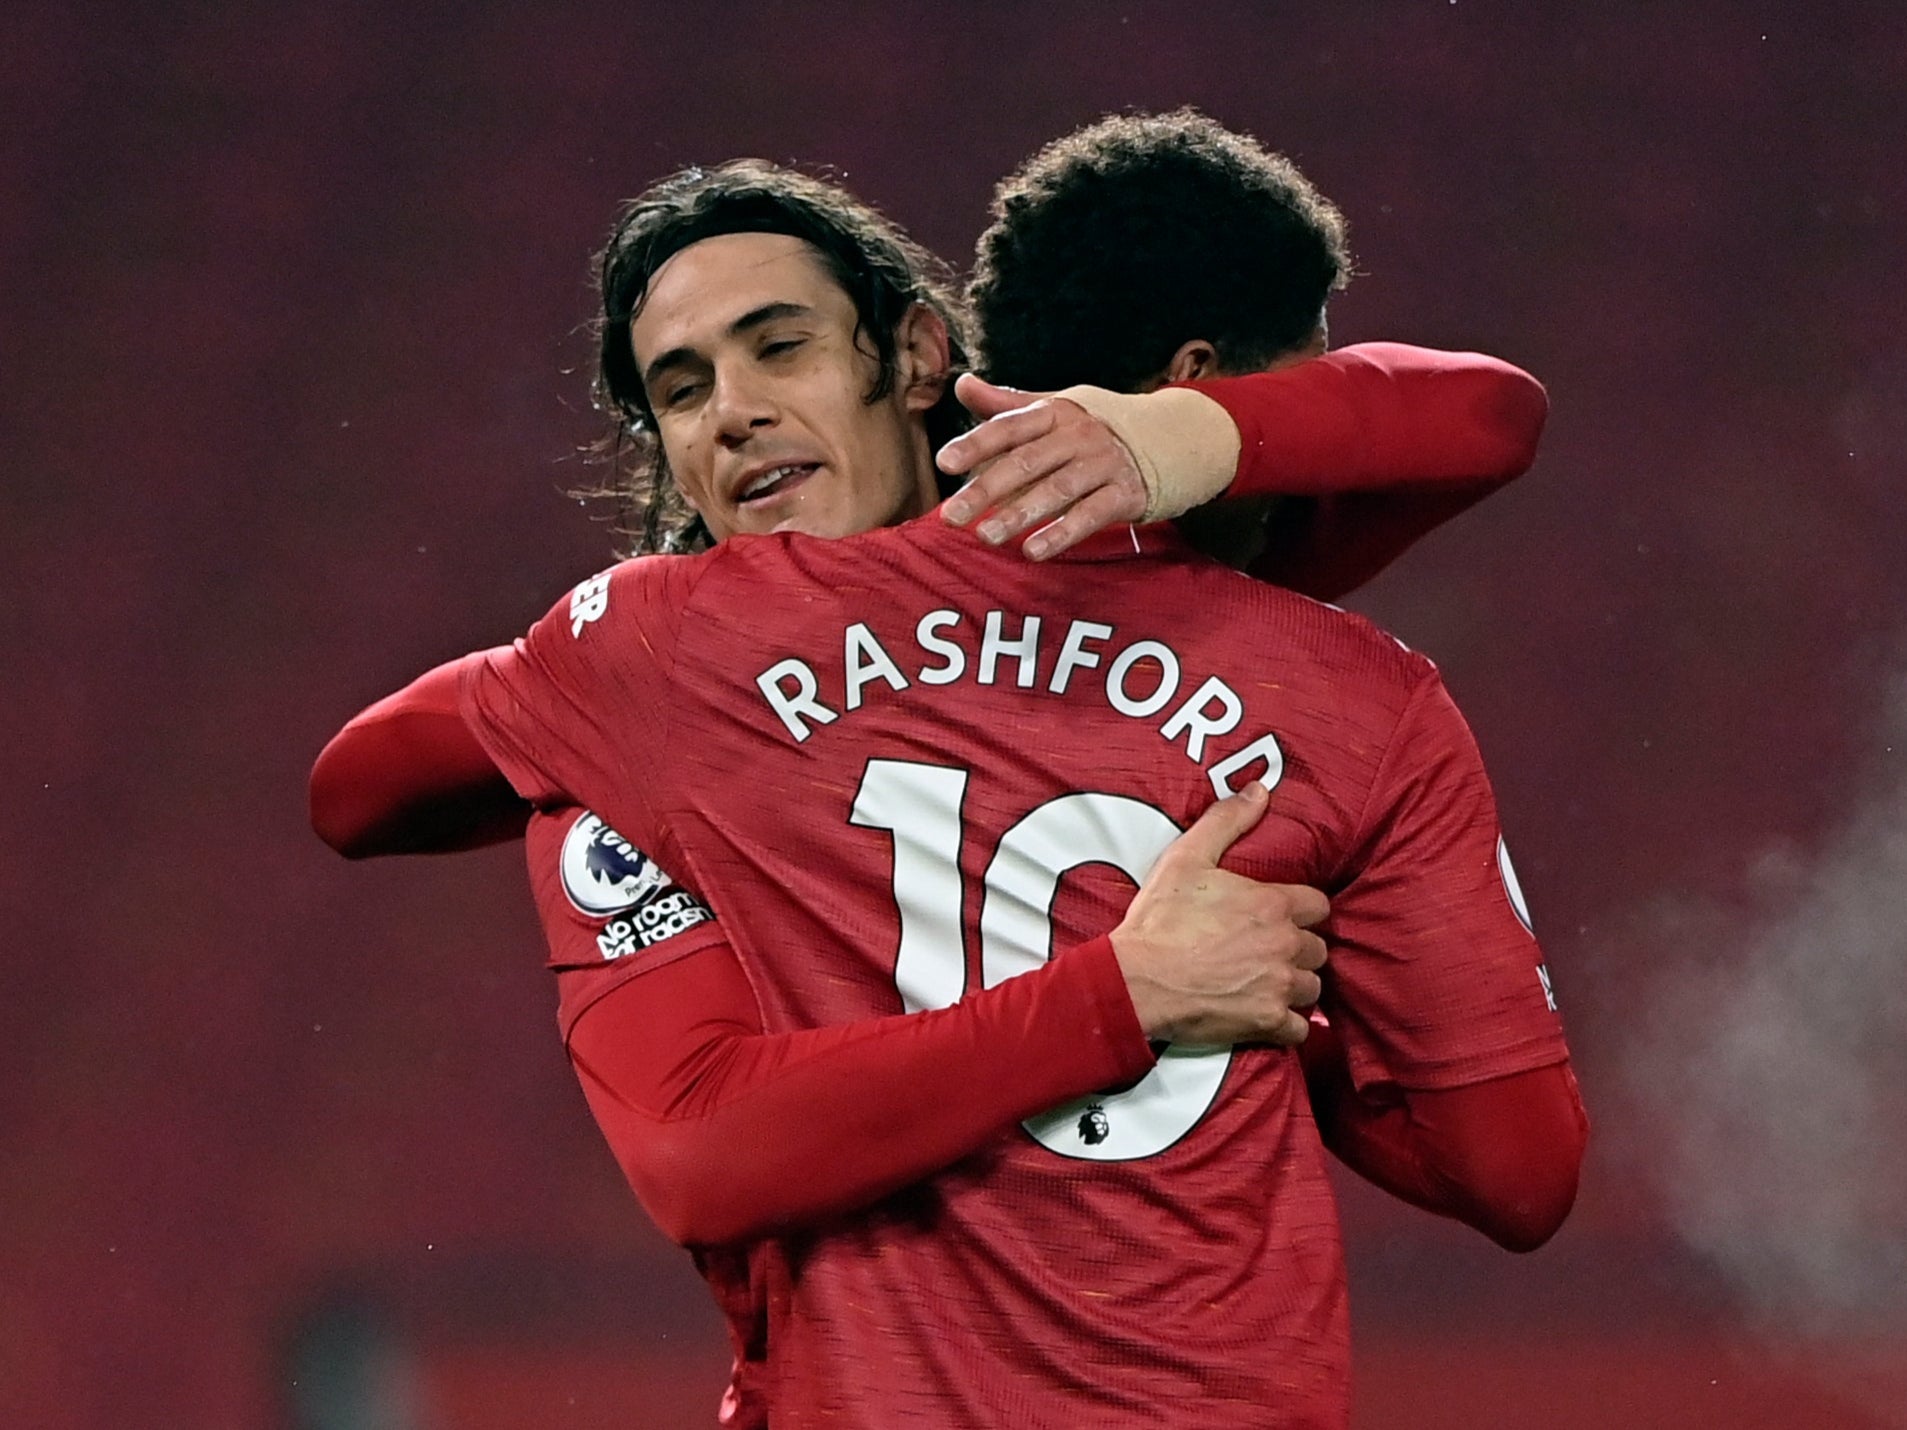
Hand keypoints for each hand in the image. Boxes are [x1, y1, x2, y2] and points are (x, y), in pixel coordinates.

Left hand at [936, 374, 1149, 559]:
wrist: (1170, 440)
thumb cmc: (1094, 431)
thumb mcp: (1053, 410)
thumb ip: (1005, 405)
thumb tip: (961, 383)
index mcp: (1055, 412)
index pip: (1009, 427)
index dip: (975, 444)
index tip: (944, 463)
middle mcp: (1078, 434)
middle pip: (1027, 462)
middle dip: (986, 490)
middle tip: (951, 517)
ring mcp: (1104, 464)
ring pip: (1057, 490)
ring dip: (1020, 514)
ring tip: (986, 536)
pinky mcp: (1125, 494)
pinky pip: (1090, 515)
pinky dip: (1062, 533)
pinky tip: (1033, 551)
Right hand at [1108, 782, 1328, 1047]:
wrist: (1136, 981)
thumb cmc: (1159, 921)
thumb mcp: (1186, 858)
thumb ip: (1226, 821)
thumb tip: (1259, 790)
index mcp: (1273, 904)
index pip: (1319, 905)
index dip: (1301, 910)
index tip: (1279, 916)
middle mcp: (1285, 945)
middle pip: (1318, 948)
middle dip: (1298, 949)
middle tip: (1269, 951)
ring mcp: (1278, 985)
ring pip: (1312, 987)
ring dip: (1295, 986)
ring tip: (1267, 982)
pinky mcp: (1267, 1021)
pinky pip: (1299, 1028)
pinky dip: (1286, 1024)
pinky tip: (1265, 1015)